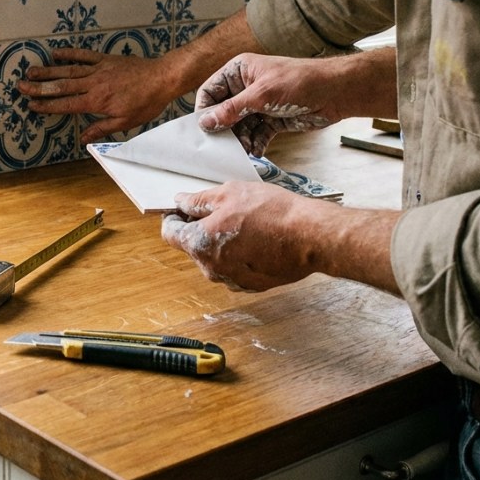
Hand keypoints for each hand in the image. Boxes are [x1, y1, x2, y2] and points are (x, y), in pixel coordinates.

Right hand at [17, 48, 178, 143]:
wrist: (162, 78)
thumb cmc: (146, 103)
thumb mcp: (125, 122)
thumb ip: (101, 128)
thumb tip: (82, 139)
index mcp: (97, 102)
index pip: (66, 104)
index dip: (47, 105)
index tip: (31, 104)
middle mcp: (93, 84)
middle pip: (61, 86)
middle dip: (39, 87)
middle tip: (21, 86)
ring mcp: (98, 69)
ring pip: (68, 71)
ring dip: (48, 71)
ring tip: (30, 71)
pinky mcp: (105, 59)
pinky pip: (83, 55)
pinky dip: (69, 54)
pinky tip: (55, 53)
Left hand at [160, 181, 322, 291]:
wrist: (309, 237)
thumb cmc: (271, 212)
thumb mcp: (229, 193)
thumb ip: (199, 200)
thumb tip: (180, 202)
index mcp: (198, 244)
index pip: (170, 233)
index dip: (174, 217)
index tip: (184, 208)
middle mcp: (210, 268)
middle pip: (193, 245)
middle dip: (201, 228)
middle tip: (223, 209)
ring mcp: (230, 280)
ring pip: (215, 257)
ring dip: (222, 242)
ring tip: (246, 223)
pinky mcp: (250, 285)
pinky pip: (234, 268)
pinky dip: (239, 255)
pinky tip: (258, 239)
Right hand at [195, 53, 348, 156]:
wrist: (336, 92)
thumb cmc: (301, 81)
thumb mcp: (262, 94)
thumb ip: (232, 109)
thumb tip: (206, 122)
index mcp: (240, 71)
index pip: (211, 91)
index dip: (205, 110)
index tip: (204, 129)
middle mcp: (246, 88)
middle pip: (223, 112)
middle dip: (224, 129)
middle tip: (223, 145)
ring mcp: (259, 105)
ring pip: (239, 127)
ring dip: (240, 140)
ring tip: (245, 148)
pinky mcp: (271, 120)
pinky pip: (255, 134)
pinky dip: (255, 144)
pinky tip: (256, 151)